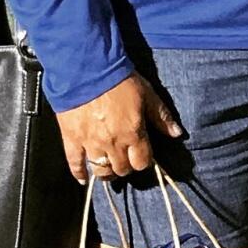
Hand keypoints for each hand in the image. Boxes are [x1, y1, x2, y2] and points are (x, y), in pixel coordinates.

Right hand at [55, 74, 184, 183]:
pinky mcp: (72, 139)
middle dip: (126, 166)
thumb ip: (161, 117)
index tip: (142, 155)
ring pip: (101, 170)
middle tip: (125, 158)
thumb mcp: (147, 94)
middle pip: (122, 169)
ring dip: (106, 172)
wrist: (87, 68)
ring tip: (108, 168)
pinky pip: (74, 163)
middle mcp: (113, 143)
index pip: (142, 162)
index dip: (144, 161)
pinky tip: (83, 179)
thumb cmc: (119, 79)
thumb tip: (176, 133)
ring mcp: (90, 143)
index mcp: (133, 133)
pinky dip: (79, 173)